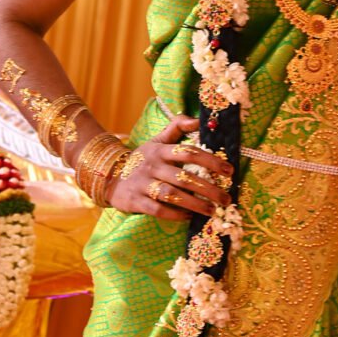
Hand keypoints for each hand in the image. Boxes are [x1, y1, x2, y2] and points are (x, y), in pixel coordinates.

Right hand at [104, 115, 233, 220]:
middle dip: (208, 188)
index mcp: (161, 150)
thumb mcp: (157, 140)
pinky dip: (175, 214)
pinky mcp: (136, 201)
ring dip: (195, 204)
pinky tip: (189, 217)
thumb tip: (200, 119)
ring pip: (173, 194)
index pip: (189, 152)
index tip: (229, 170)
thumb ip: (177, 128)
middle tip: (226, 197)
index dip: (210, 161)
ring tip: (213, 210)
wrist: (109, 175)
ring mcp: (144, 184)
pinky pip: (158, 209)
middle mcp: (153, 166)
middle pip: (185, 177)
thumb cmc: (142, 159)